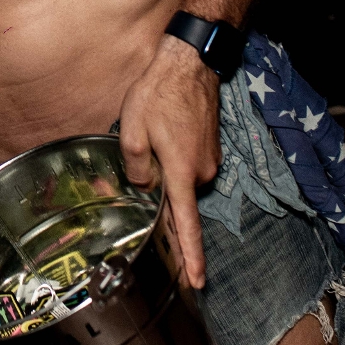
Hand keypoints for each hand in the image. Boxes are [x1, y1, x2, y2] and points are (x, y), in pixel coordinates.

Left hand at [118, 34, 223, 289]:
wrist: (191, 62)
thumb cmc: (159, 94)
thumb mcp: (132, 130)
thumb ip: (135, 167)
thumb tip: (145, 186)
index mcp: (182, 172)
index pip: (187, 224)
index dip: (191, 256)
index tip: (198, 281)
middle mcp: (202, 172)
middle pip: (176, 196)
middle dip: (158, 186)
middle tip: (142, 149)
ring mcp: (211, 160)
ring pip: (181, 178)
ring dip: (165, 165)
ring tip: (153, 130)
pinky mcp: (212, 148)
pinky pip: (188, 163)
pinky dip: (174, 155)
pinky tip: (165, 129)